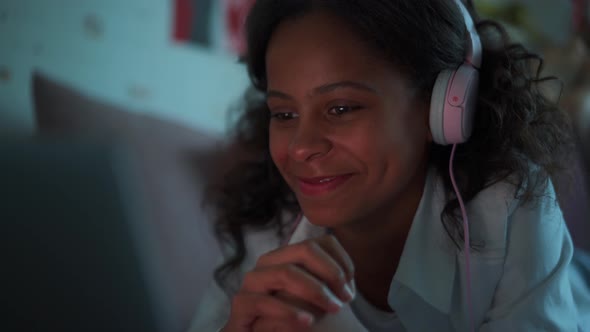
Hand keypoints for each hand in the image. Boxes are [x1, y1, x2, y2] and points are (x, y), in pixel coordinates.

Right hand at [221, 234, 355, 331]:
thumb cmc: (300, 322)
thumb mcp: (319, 300)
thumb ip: (329, 284)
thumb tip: (346, 276)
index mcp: (289, 256)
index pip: (322, 242)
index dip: (342, 261)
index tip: (351, 288)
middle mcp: (269, 262)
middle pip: (305, 250)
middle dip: (331, 273)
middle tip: (345, 299)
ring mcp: (252, 282)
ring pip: (285, 272)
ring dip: (314, 290)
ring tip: (332, 309)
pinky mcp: (240, 305)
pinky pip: (263, 302)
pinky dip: (288, 312)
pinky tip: (307, 322)